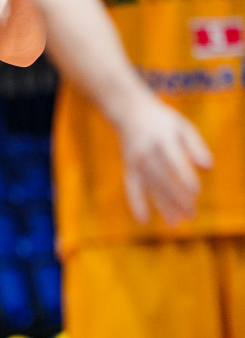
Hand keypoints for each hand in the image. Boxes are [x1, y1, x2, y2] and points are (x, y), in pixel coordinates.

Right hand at [120, 93, 212, 226]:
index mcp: (163, 138)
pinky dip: (136, 204)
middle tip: (191, 216)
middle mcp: (147, 151)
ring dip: (162, 206)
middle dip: (176, 198)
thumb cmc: (163, 121)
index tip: (196, 193)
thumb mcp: (182, 126)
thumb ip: (196, 146)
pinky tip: (144, 221)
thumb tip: (209, 167)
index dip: (184, 176)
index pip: (174, 160)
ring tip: (175, 224)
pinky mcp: (127, 168)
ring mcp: (135, 160)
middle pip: (163, 178)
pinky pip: (131, 188)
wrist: (129, 113)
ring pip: (150, 187)